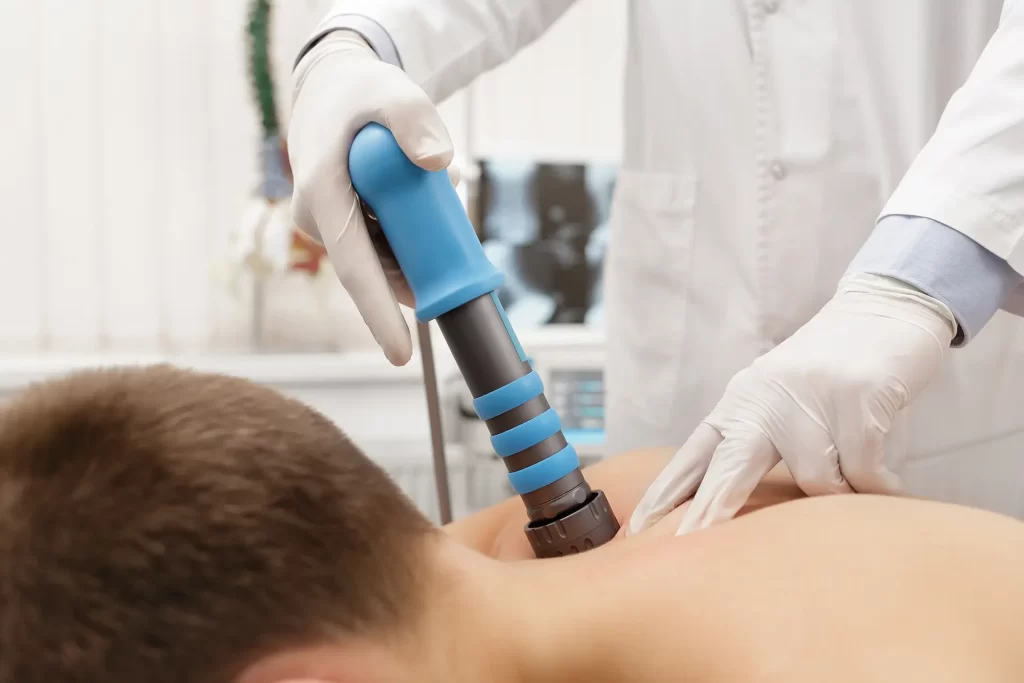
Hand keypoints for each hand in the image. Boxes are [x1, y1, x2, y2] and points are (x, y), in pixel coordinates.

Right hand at [287, 30, 459, 364]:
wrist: (332, 89)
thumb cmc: (360, 93)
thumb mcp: (391, 92)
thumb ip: (414, 120)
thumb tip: (439, 163)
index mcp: (322, 196)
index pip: (354, 270)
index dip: (379, 314)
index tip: (401, 355)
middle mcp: (318, 219)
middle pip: (380, 266)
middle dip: (422, 264)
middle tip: (456, 229)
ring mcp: (329, 225)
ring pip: (388, 255)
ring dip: (419, 242)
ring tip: (435, 189)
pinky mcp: (343, 226)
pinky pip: (385, 244)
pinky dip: (410, 233)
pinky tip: (421, 201)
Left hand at [626, 274, 956, 536]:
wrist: (885, 307)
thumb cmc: (830, 368)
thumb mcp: (779, 398)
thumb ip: (757, 441)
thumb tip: (733, 504)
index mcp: (740, 403)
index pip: (694, 455)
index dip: (666, 494)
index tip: (637, 528)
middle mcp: (765, 399)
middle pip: (729, 468)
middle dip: (709, 512)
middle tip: (684, 547)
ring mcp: (810, 396)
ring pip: (814, 479)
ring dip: (839, 495)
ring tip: (860, 492)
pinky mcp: (857, 395)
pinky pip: (863, 470)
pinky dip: (880, 487)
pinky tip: (891, 489)